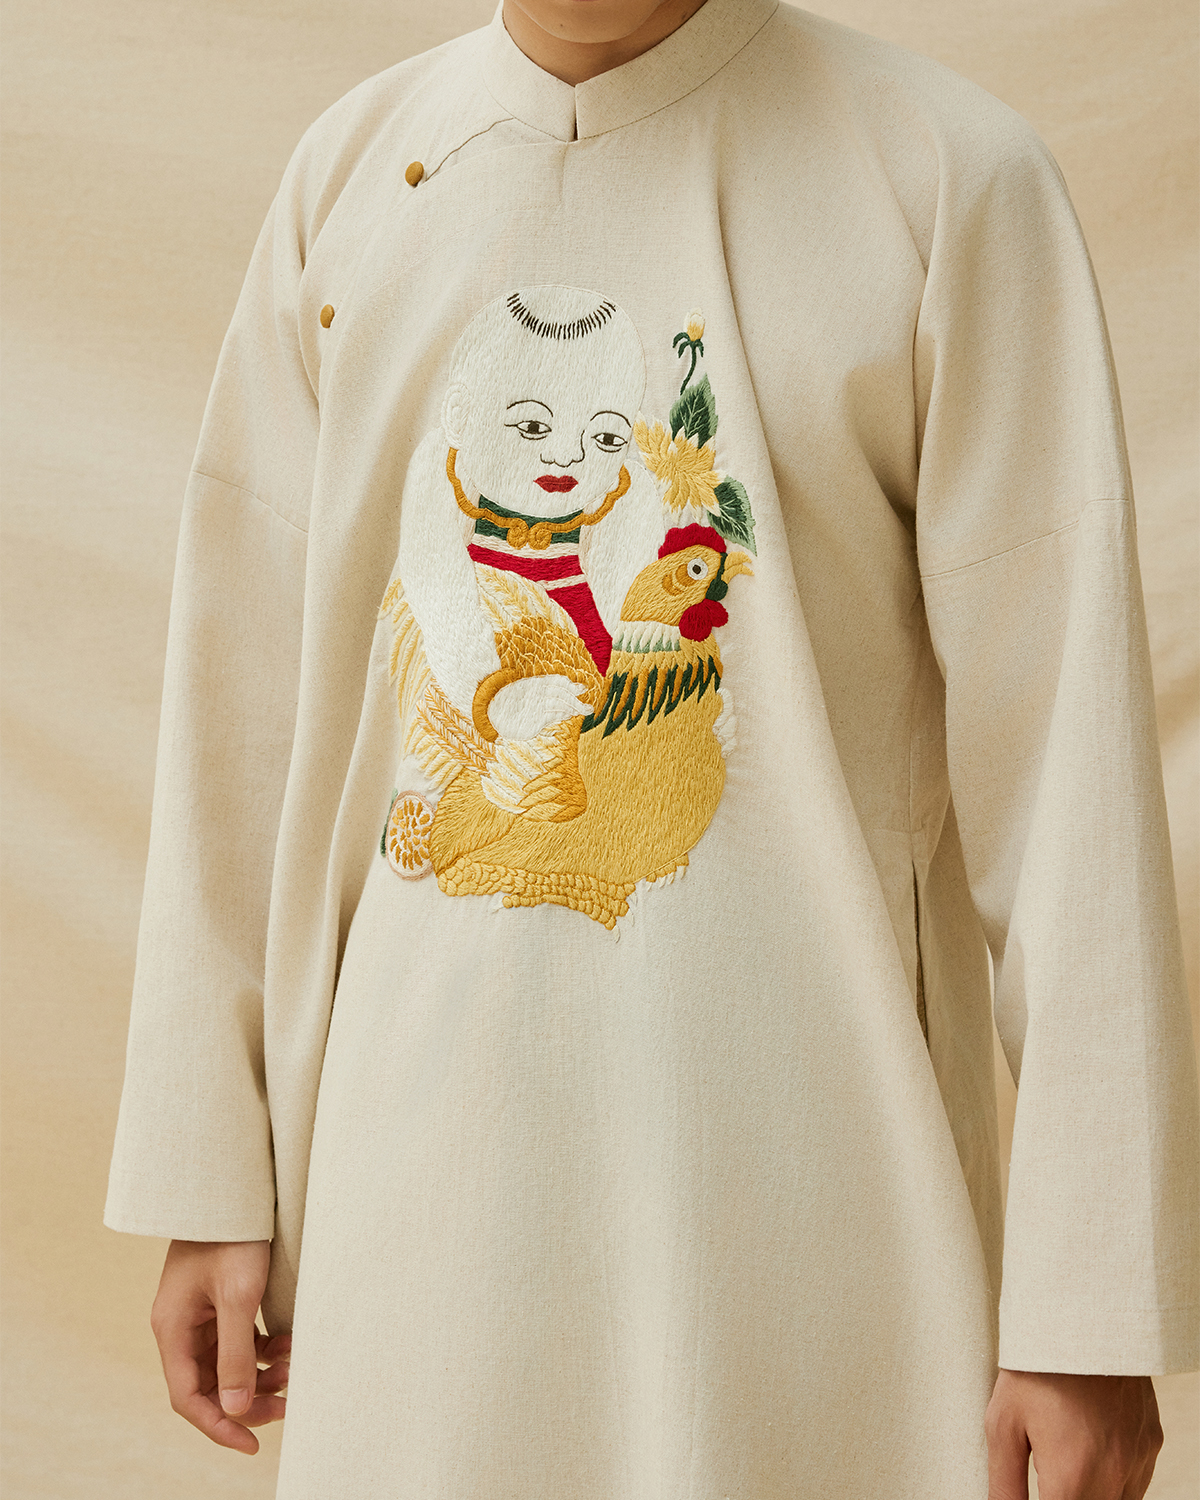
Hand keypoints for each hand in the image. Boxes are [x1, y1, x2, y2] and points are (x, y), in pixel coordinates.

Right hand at [150, 1239, 288, 1454]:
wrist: (233, 1189)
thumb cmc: (233, 1236)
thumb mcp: (239, 1297)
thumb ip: (236, 1356)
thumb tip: (235, 1410)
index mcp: (173, 1329)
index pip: (188, 1398)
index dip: (219, 1426)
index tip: (253, 1444)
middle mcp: (180, 1326)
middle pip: (208, 1384)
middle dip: (247, 1400)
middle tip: (287, 1405)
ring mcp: (198, 1313)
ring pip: (225, 1364)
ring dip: (259, 1374)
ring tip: (294, 1368)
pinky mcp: (218, 1301)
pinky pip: (238, 1341)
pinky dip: (262, 1350)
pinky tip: (288, 1344)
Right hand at [488, 674, 591, 739]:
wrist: (493, 714)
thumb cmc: (514, 702)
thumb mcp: (529, 691)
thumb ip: (548, 689)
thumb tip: (574, 689)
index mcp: (533, 683)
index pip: (555, 681)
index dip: (570, 685)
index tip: (582, 688)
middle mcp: (534, 692)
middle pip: (560, 693)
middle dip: (576, 700)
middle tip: (589, 707)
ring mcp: (533, 705)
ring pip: (559, 704)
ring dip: (574, 708)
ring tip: (584, 711)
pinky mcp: (532, 719)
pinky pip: (552, 716)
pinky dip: (562, 715)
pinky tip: (568, 715)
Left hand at [986, 1369, 1162, 1498]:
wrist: (1081, 1314)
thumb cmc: (1036, 1365)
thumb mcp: (1003, 1423)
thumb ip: (1004, 1484)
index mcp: (1073, 1475)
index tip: (1037, 1487)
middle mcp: (1113, 1475)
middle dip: (1066, 1496)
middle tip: (1047, 1470)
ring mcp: (1138, 1460)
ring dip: (1089, 1493)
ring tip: (1065, 1458)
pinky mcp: (1151, 1443)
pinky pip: (1134, 1484)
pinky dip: (1112, 1481)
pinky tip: (1088, 1452)